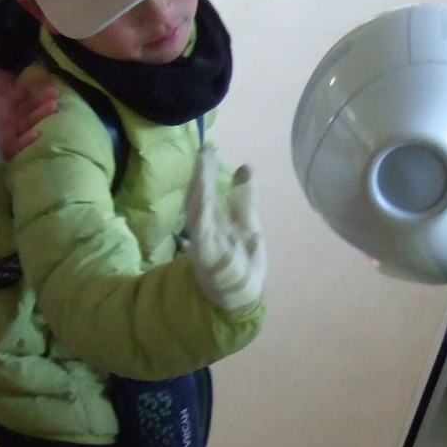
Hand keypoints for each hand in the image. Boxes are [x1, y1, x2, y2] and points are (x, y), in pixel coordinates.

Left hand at [0, 63, 58, 157]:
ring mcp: (4, 134)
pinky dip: (27, 140)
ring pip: (25, 123)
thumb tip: (2, 73)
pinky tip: (38, 134)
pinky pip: (18, 144)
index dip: (30, 84)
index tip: (45, 76)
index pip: (16, 92)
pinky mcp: (3, 150)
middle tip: (56, 90)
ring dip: (39, 115)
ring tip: (54, 106)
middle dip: (39, 99)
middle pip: (24, 107)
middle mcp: (2, 118)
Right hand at [185, 145, 266, 314]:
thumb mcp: (247, 225)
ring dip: (199, 192)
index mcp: (216, 220)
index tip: (207, 147)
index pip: (207, 190)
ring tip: (202, 168)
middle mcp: (207, 230)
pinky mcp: (209, 259)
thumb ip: (244, 199)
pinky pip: (203, 237)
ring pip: (199, 215)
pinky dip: (202, 219)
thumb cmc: (243, 263)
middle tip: (204, 150)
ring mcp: (207, 244)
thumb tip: (246, 166)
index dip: (206, 169)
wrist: (243, 299)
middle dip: (201, 175)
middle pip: (200, 198)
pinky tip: (204, 202)